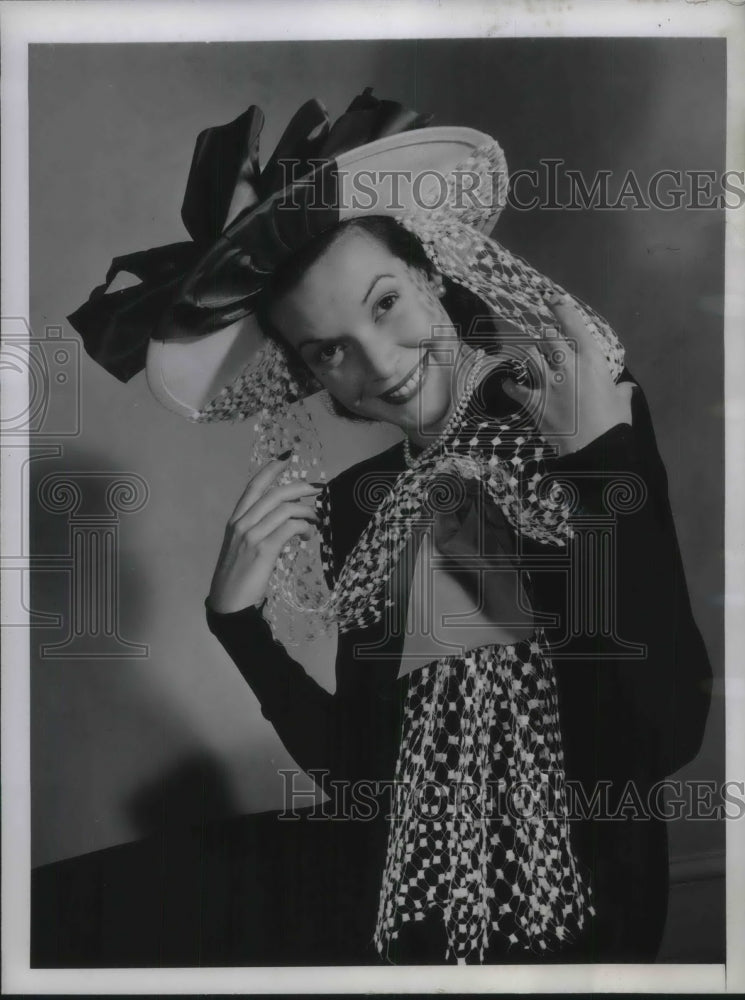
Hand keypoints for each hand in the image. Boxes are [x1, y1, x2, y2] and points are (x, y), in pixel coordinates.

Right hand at [207, 456, 320, 613]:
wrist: (229, 603)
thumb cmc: (238, 577)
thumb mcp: (243, 547)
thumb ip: (258, 530)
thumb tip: (286, 518)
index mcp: (236, 520)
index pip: (254, 486)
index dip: (271, 469)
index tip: (287, 457)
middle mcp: (242, 523)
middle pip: (275, 493)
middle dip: (300, 487)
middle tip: (318, 489)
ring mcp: (251, 535)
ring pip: (285, 509)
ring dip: (307, 511)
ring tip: (317, 520)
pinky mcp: (263, 549)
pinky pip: (290, 527)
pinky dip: (304, 527)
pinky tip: (308, 535)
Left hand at [501, 294, 634, 456]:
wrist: (596, 450)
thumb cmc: (613, 423)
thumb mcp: (622, 403)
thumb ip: (621, 391)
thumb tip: (626, 388)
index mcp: (591, 360)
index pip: (573, 324)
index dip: (559, 307)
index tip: (550, 298)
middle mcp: (567, 365)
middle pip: (547, 337)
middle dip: (545, 336)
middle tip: (545, 339)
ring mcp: (548, 382)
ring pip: (531, 357)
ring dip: (531, 357)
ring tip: (531, 360)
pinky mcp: (534, 402)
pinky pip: (516, 388)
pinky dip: (511, 385)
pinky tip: (508, 383)